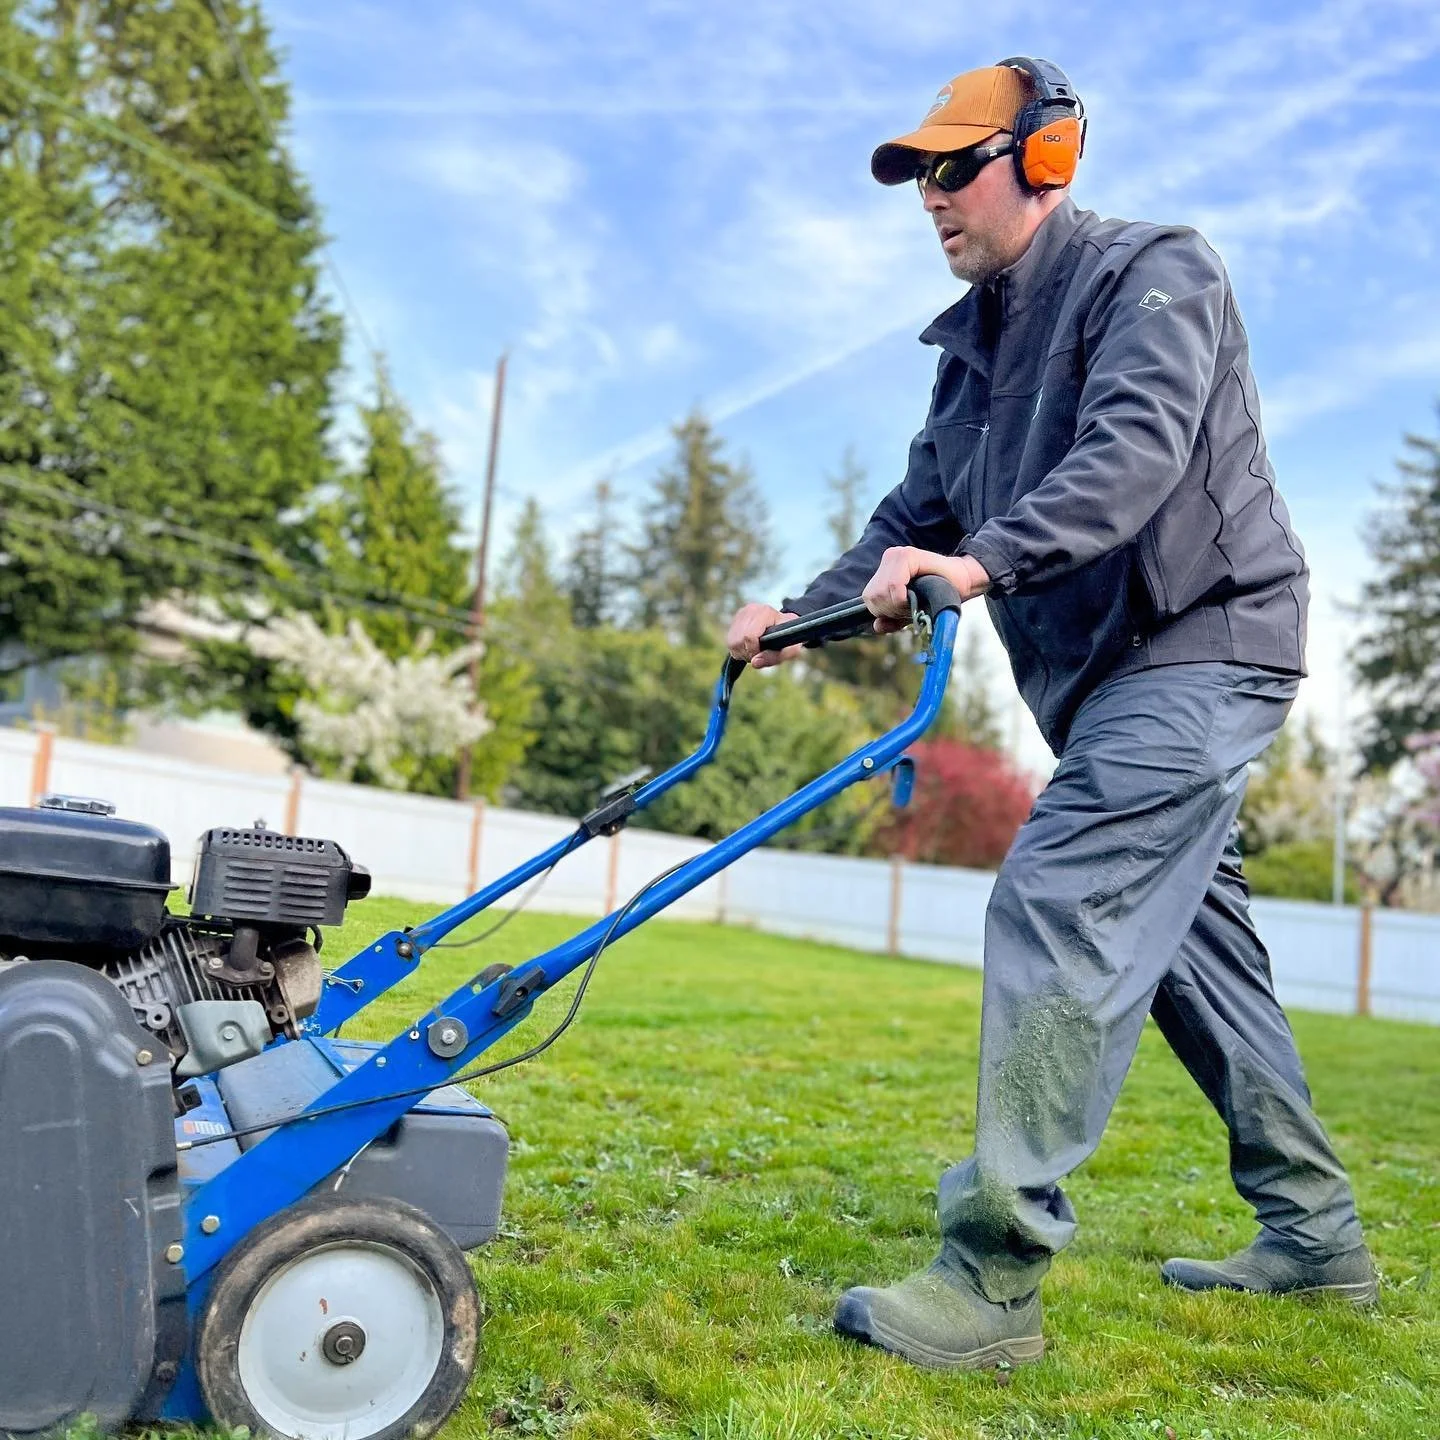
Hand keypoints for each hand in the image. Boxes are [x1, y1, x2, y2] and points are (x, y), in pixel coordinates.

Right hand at [726, 603, 801, 668]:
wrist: (787, 624)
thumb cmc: (790, 636)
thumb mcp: (790, 649)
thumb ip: (774, 657)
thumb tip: (754, 663)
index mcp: (765, 612)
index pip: (748, 636)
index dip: (753, 651)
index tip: (762, 653)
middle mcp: (750, 609)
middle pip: (737, 641)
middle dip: (747, 653)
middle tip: (759, 653)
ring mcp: (742, 613)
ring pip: (731, 642)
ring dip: (742, 652)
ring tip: (755, 650)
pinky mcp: (736, 618)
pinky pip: (729, 640)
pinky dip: (738, 648)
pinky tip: (750, 646)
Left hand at [861, 548, 989, 632]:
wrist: (962, 582)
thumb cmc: (937, 595)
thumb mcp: (909, 611)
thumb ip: (891, 619)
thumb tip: (877, 626)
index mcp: (885, 570)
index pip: (870, 599)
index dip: (885, 612)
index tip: (905, 611)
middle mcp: (888, 559)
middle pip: (872, 596)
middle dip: (891, 610)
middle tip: (912, 607)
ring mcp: (896, 555)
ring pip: (880, 592)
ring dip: (898, 605)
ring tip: (915, 601)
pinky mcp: (907, 555)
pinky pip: (893, 584)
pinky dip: (902, 597)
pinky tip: (915, 596)